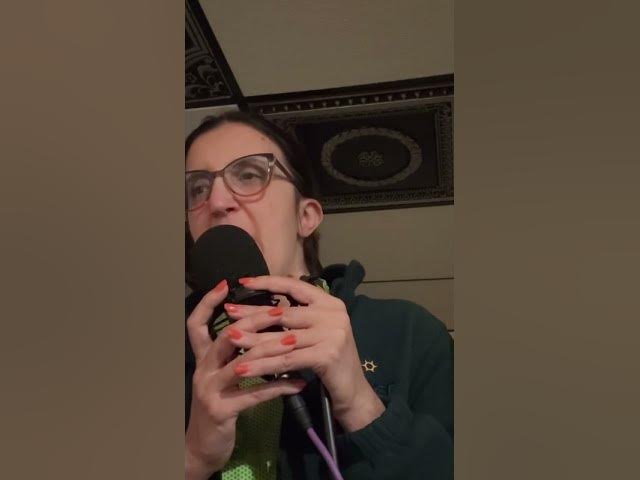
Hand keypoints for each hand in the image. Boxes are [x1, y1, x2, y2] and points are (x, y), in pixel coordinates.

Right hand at [185, 279, 306, 479]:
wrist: (203, 448)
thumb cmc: (219, 406)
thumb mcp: (221, 376)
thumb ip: (233, 354)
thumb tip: (259, 327)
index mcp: (202, 359)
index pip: (196, 324)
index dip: (207, 303)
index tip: (226, 284)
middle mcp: (202, 370)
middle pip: (226, 336)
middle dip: (255, 322)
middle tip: (281, 311)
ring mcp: (209, 390)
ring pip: (242, 363)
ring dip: (272, 351)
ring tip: (296, 342)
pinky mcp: (221, 410)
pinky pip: (254, 393)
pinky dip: (278, 386)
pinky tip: (299, 383)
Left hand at [222, 275, 384, 431]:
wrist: (353, 391)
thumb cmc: (329, 360)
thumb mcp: (316, 332)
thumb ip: (298, 316)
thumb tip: (263, 306)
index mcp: (330, 302)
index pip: (295, 285)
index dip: (268, 282)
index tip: (243, 282)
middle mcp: (333, 313)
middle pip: (284, 313)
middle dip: (253, 314)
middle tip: (228, 313)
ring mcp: (332, 333)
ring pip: (282, 338)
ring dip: (252, 340)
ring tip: (229, 339)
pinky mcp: (327, 354)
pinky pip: (286, 359)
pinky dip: (263, 365)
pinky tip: (244, 368)